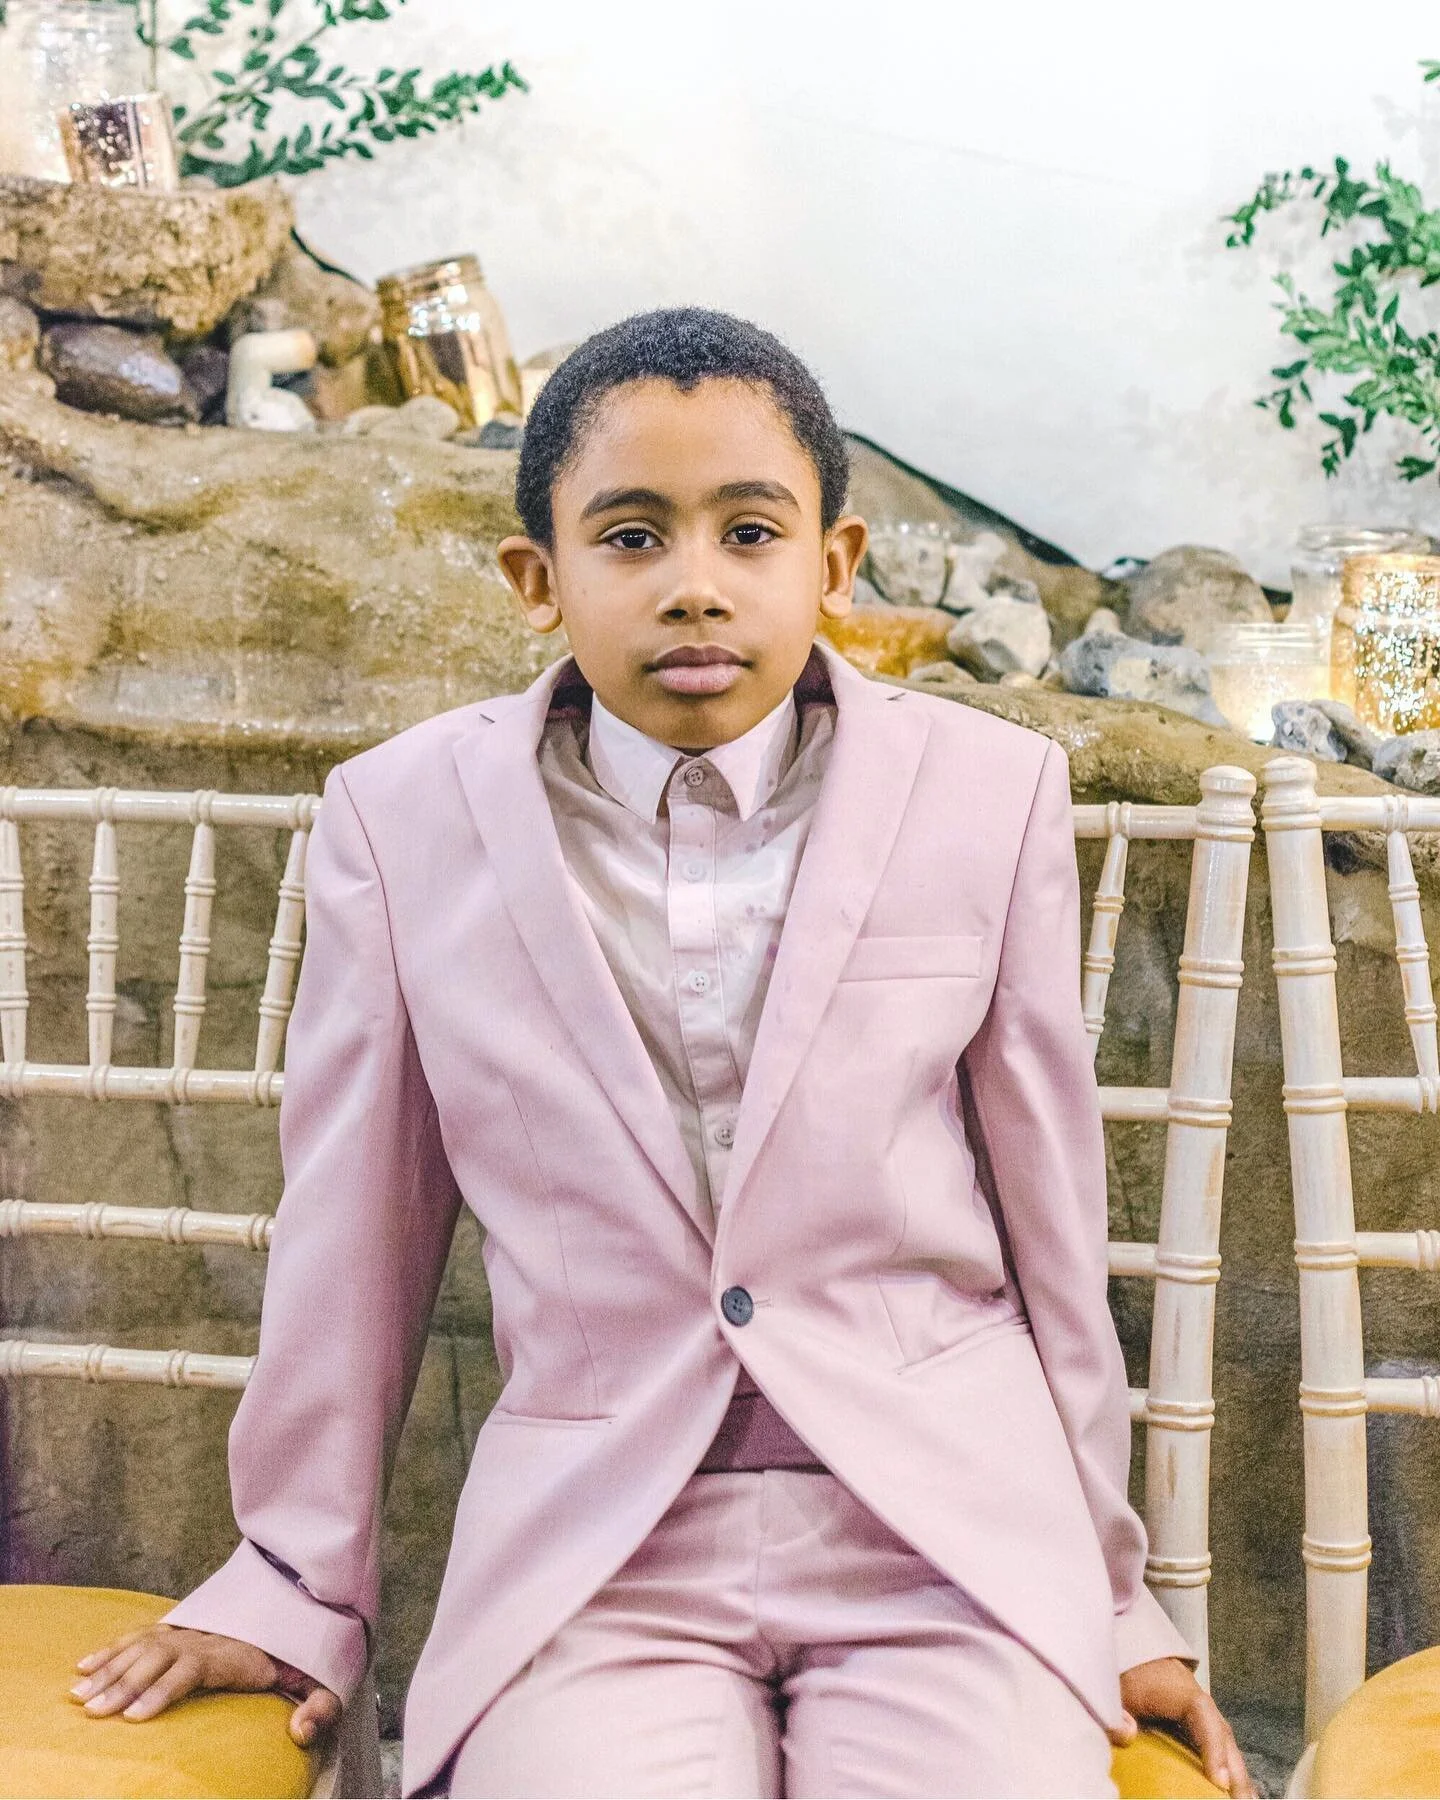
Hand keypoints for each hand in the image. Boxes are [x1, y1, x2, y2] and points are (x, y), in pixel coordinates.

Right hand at [70, 1623, 341, 1749]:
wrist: (306, 1611)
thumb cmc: (308, 1657)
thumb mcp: (325, 1680)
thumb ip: (320, 1706)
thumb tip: (300, 1732)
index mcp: (238, 1652)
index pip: (192, 1667)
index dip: (162, 1691)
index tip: (134, 1718)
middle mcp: (210, 1636)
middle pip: (159, 1655)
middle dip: (123, 1683)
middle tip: (93, 1713)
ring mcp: (194, 1630)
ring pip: (144, 1643)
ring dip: (109, 1668)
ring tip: (78, 1696)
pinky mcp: (183, 1628)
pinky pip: (142, 1633)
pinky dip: (111, 1648)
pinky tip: (83, 1665)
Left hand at [1111, 1657, 1256, 1796]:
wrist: (1129, 1649)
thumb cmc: (1123, 1673)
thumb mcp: (1112, 1689)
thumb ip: (1116, 1714)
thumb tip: (1129, 1734)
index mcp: (1174, 1688)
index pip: (1201, 1712)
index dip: (1213, 1747)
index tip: (1219, 1780)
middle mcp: (1195, 1697)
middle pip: (1221, 1732)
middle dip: (1235, 1770)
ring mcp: (1200, 1708)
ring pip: (1224, 1739)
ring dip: (1237, 1770)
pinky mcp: (1198, 1718)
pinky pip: (1217, 1740)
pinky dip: (1227, 1763)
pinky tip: (1234, 1787)